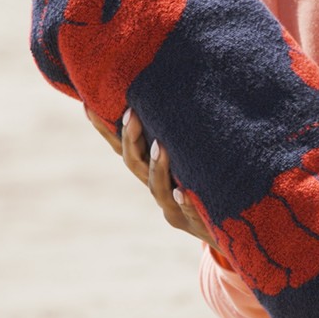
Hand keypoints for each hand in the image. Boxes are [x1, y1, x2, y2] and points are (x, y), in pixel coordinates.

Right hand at [86, 106, 217, 249]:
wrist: (231, 227)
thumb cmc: (209, 185)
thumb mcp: (192, 157)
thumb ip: (181, 133)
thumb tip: (177, 90)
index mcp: (152, 172)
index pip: (123, 148)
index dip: (105, 130)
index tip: (88, 105)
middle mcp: (157, 189)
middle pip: (134, 165)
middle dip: (131, 140)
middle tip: (131, 114)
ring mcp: (174, 208)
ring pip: (157, 188)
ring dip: (157, 167)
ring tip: (160, 146)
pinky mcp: (194, 223)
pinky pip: (188, 211)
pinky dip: (184, 201)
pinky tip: (181, 192)